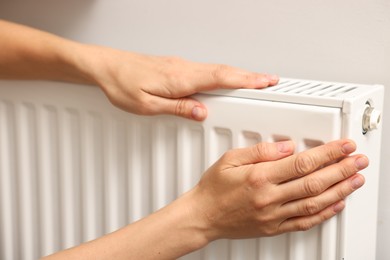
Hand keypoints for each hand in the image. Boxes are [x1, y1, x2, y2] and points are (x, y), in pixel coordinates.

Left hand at [82, 46, 278, 120]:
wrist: (106, 67)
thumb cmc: (122, 84)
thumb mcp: (147, 105)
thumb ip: (178, 108)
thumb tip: (203, 112)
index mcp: (181, 79)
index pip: (222, 78)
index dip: (247, 81)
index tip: (266, 81)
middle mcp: (184, 69)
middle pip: (225, 71)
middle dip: (250, 76)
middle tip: (270, 80)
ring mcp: (181, 66)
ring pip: (216, 70)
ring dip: (238, 75)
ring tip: (253, 82)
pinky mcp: (176, 67)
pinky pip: (205, 70)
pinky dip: (222, 74)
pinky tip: (224, 80)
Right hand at [188, 139, 367, 240]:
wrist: (203, 216)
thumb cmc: (213, 188)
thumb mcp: (230, 159)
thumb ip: (261, 152)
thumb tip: (287, 147)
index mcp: (259, 177)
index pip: (302, 163)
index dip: (327, 153)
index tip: (343, 146)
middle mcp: (269, 198)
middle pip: (314, 183)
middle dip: (341, 170)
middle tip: (358, 161)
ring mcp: (273, 215)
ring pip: (314, 203)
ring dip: (339, 190)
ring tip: (355, 180)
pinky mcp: (273, 228)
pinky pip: (304, 222)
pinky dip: (324, 214)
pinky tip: (336, 204)